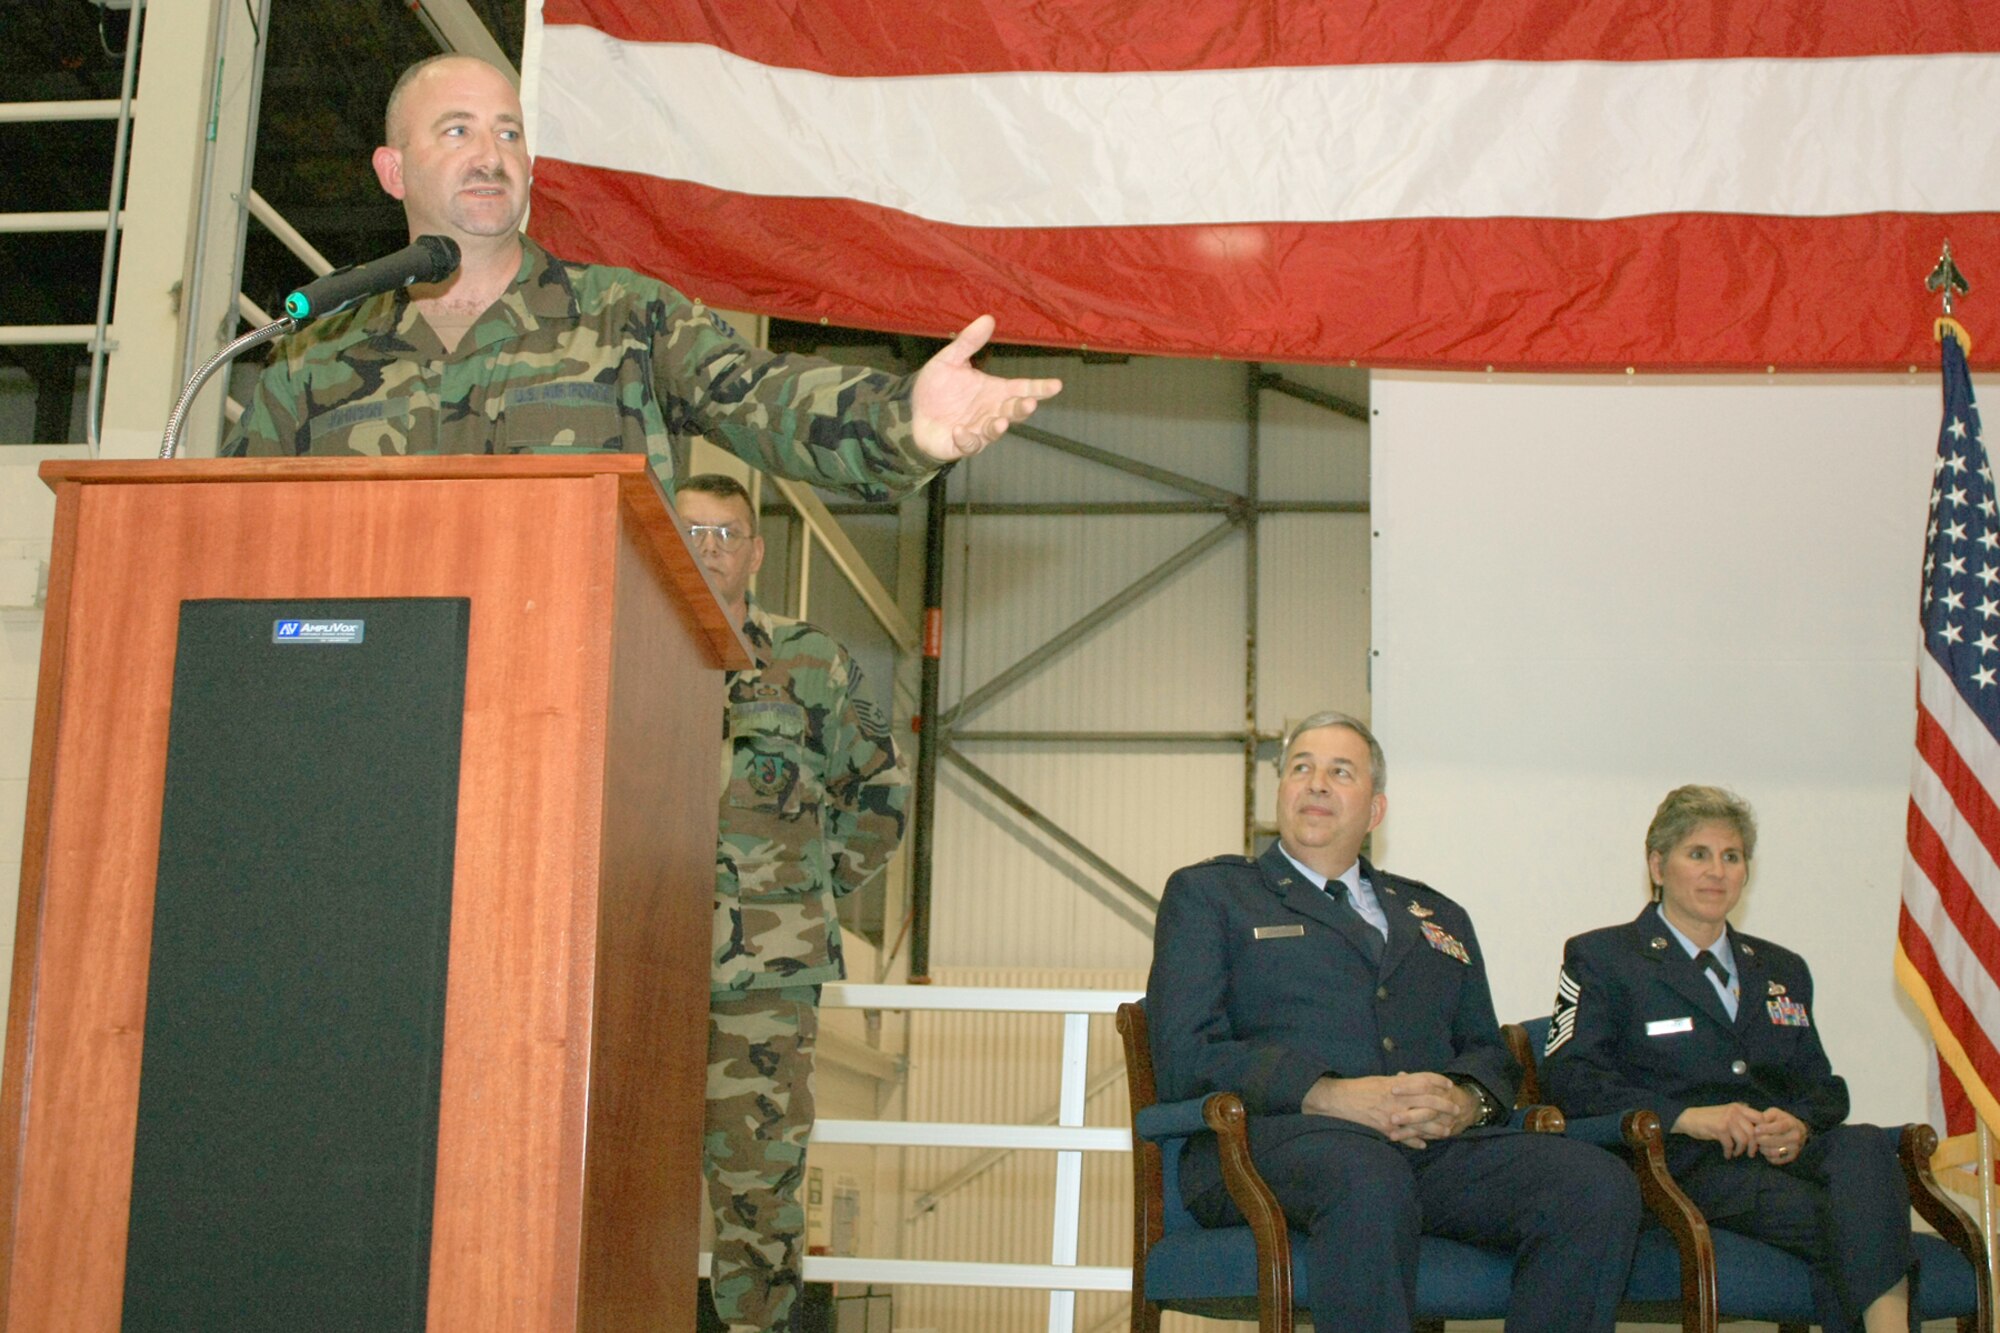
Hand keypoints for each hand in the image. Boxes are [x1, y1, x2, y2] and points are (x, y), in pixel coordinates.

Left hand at [909, 315, 1061, 461]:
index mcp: (994, 391)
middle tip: (1029, 403)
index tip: (1056, 385)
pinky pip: (969, 444)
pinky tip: (959, 429)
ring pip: (995, 431)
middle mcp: (991, 411)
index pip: (1022, 388)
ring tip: (999, 422)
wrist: (913, 412)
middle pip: (1014, 411)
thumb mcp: (949, 360)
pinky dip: (966, 439)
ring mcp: (978, 429)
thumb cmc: (936, 388)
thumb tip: (988, 318)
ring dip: (998, 427)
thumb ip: (968, 342)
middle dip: (1022, 409)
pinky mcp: (961, 444)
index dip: (1040, 388)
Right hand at [1302, 1072, 1468, 1147]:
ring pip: (1421, 1122)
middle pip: (1428, 1101)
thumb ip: (1398, 1082)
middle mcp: (1398, 1099)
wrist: (1341, 1100)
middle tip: (1456, 1110)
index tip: (1449, 1085)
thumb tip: (1411, 1080)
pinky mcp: (1387, 1128)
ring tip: (1447, 1130)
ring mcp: (1393, 1115)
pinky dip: (1415, 1141)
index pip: (1423, 1080)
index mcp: (1396, 1084)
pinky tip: (1424, 1144)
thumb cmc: (1360, 1087)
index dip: (1438, 1081)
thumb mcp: (1381, 1080)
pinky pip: (1405, 1137)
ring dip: (1436, 1128)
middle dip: (1444, 1106)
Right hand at [1670, 1102, 1760, 1157]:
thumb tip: (1759, 1130)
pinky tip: (1727, 1155)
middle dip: (1754, 1146)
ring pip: (1744, 1139)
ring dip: (1741, 1150)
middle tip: (1751, 1153)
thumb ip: (1742, 1118)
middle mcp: (1735, 1111)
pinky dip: (1729, 1152)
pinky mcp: (1719, 1128)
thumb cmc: (1710, 1118)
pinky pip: (1730, 1144)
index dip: (1764, 1131)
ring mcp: (1727, 1119)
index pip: (1761, 1118)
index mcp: (1739, 1107)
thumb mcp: (1728, 1113)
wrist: (1689, 1118)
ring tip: (1737, 1154)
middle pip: (1754, 1132)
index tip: (1760, 1142)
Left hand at [1751, 1107, 1808, 1162]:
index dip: (1766, 1129)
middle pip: (1775, 1140)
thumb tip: (1758, 1123)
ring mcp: (1795, 1148)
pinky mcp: (1791, 1158)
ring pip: (1774, 1152)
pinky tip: (1766, 1149)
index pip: (1779, 1127)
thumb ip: (1766, 1116)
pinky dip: (1767, 1156)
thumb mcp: (1774, 1113)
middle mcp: (1795, 1137)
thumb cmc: (1781, 1120)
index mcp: (1791, 1124)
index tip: (1756, 1129)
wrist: (1796, 1131)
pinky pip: (1775, 1160)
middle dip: (1761, 1139)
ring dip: (1763, 1148)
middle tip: (1755, 1137)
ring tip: (1760, 1143)